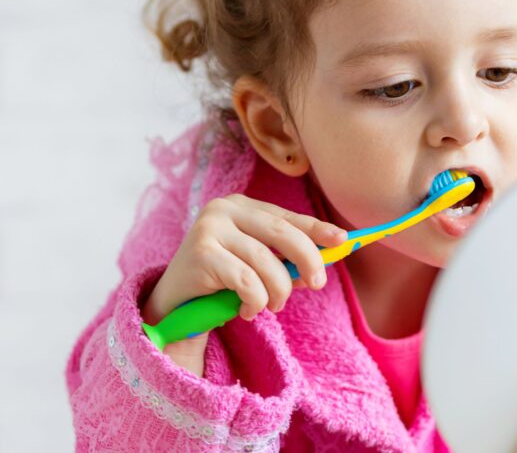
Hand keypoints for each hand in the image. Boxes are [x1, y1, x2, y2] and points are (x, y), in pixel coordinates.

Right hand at [141, 194, 347, 374]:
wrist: (174, 305)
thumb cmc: (221, 283)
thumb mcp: (257, 266)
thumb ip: (285, 260)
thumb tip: (323, 263)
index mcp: (242, 206)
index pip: (287, 217)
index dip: (317, 229)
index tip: (342, 241)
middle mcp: (223, 209)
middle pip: (282, 233)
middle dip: (308, 260)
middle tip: (317, 283)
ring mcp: (209, 228)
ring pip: (266, 263)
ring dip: (277, 292)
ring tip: (272, 306)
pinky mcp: (200, 253)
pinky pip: (246, 282)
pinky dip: (255, 301)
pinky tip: (247, 310)